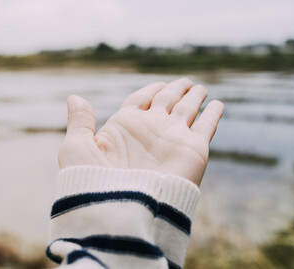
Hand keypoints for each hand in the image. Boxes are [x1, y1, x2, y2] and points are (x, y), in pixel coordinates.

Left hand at [58, 78, 223, 184]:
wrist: (122, 211)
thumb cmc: (94, 183)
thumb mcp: (77, 148)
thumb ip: (80, 122)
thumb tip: (74, 98)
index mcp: (125, 127)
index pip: (141, 99)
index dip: (151, 90)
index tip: (160, 84)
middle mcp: (151, 130)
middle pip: (167, 101)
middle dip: (176, 90)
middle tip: (186, 82)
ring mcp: (173, 138)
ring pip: (188, 110)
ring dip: (195, 98)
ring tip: (201, 88)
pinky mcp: (193, 149)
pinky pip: (207, 126)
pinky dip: (214, 115)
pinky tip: (218, 105)